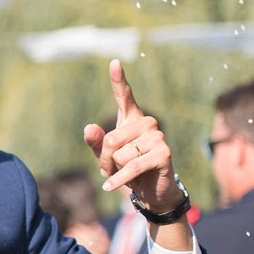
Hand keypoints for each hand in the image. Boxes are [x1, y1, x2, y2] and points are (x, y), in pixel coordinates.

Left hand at [82, 60, 184, 211]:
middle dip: (105, 159)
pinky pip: (131, 166)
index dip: (118, 79)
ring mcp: (157, 136)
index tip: (114, 62)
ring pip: (119, 154)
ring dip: (115, 170)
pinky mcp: (164, 152)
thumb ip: (95, 142)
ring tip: (125, 174)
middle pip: (110, 139)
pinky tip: (111, 187)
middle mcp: (146, 122)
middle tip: (113, 168)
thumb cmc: (126, 169)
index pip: (124, 95)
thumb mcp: (105, 156)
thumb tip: (89, 128)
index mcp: (131, 119)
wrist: (148, 191)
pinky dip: (118, 180)